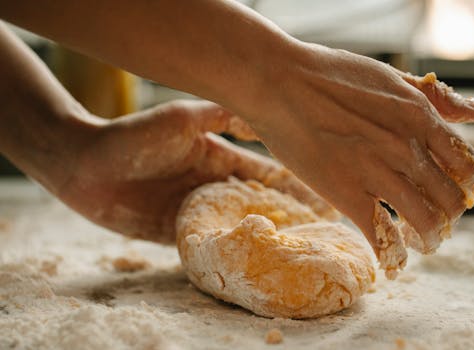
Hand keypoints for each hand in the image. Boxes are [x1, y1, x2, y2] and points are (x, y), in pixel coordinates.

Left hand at [58, 100, 335, 242]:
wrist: (85, 165)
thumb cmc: (134, 135)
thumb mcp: (182, 118)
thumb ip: (221, 114)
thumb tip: (264, 112)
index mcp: (218, 157)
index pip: (265, 173)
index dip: (294, 182)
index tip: (325, 191)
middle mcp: (212, 185)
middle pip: (258, 203)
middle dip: (289, 212)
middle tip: (324, 225)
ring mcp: (195, 210)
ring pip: (239, 226)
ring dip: (265, 235)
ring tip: (298, 248)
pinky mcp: (175, 233)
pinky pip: (210, 245)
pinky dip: (231, 252)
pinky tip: (253, 261)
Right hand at [245, 44, 473, 254]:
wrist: (280, 82)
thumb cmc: (331, 74)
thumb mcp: (393, 78)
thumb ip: (439, 98)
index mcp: (422, 118)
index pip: (467, 166)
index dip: (464, 185)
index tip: (452, 191)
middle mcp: (408, 148)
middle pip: (452, 199)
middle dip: (449, 216)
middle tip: (437, 221)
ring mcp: (378, 173)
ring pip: (425, 222)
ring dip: (428, 239)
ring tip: (419, 243)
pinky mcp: (347, 194)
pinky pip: (381, 237)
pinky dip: (391, 256)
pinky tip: (390, 262)